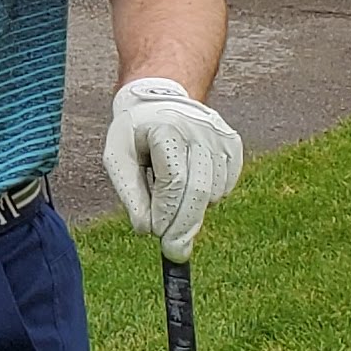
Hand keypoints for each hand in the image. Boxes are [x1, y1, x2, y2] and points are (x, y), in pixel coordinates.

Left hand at [103, 76, 242, 261]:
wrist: (159, 100)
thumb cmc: (135, 133)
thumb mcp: (117, 158)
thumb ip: (130, 193)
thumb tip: (145, 229)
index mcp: (166, 127)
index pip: (174, 180)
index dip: (167, 212)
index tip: (158, 236)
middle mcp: (198, 128)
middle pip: (199, 190)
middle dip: (185, 226)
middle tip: (175, 251)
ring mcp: (220, 135)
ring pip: (214, 191)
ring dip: (193, 209)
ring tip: (171, 199)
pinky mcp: (233, 143)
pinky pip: (226, 184)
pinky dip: (209, 196)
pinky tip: (190, 185)